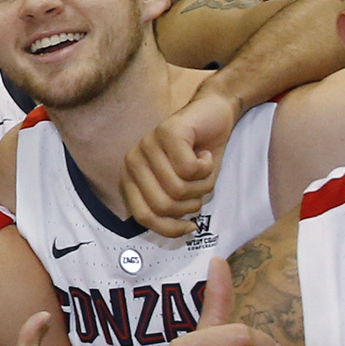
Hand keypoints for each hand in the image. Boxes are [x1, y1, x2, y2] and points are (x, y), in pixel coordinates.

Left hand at [122, 86, 244, 237]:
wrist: (214, 114)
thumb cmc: (198, 155)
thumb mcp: (185, 188)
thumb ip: (173, 209)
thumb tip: (176, 231)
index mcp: (131, 178)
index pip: (143, 216)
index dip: (169, 229)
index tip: (190, 227)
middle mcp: (133, 161)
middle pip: (163, 206)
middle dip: (191, 204)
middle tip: (200, 186)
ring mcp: (147, 144)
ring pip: (179, 188)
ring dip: (202, 184)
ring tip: (203, 168)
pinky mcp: (167, 132)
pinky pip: (190, 169)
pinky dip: (208, 166)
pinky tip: (204, 153)